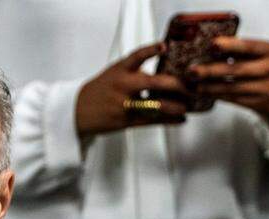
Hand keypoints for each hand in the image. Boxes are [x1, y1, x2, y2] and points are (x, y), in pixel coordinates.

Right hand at [75, 42, 189, 137]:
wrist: (79, 110)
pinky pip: (151, 121)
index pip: (136, 56)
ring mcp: (124, 104)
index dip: (151, 50)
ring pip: (155, 105)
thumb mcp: (114, 73)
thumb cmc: (101, 90)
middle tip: (190, 85)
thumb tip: (163, 73)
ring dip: (174, 106)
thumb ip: (136, 71)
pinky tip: (180, 119)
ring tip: (187, 106)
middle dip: (174, 84)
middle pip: (152, 82)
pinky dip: (168, 120)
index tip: (164, 46)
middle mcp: (123, 85)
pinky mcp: (126, 121)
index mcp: (120, 70)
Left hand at [188, 37, 268, 139]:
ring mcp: (266, 87)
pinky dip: (216, 95)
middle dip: (211, 70)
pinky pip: (233, 99)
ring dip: (210, 87)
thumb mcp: (258, 55)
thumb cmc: (263, 68)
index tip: (212, 45)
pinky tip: (203, 92)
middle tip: (192, 71)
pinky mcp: (259, 103)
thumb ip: (239, 51)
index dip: (230, 45)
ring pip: (233, 88)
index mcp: (268, 50)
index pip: (248, 46)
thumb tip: (206, 49)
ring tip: (193, 85)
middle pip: (236, 70)